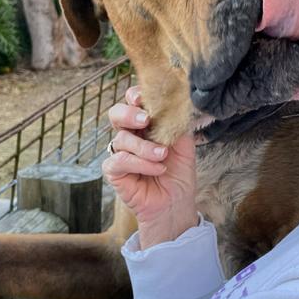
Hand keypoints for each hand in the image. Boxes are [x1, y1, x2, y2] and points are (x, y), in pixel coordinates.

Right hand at [103, 85, 198, 248]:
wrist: (176, 202)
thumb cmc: (179, 173)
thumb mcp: (184, 144)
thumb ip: (177, 124)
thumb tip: (175, 104)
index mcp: (145, 125)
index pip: (133, 102)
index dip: (134, 96)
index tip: (143, 98)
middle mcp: (130, 136)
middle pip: (116, 114)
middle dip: (129, 113)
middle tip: (146, 120)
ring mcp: (120, 153)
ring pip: (122, 139)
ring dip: (145, 147)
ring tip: (162, 156)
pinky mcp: (114, 171)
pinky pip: (120, 160)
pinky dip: (140, 163)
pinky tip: (156, 168)